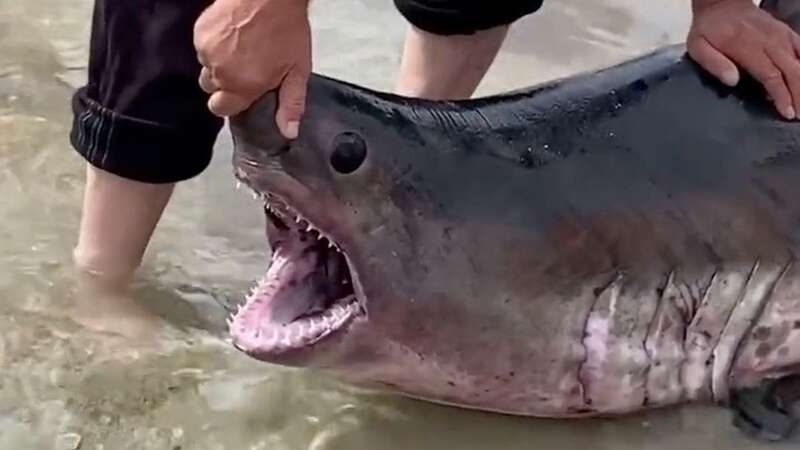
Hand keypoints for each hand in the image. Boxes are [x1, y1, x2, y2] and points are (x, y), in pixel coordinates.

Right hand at [194, 0, 311, 137]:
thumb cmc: (287, 30)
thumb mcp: (298, 71)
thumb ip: (291, 104)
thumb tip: (288, 132)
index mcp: (241, 86)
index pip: (219, 109)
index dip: (231, 103)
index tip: (242, 93)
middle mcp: (220, 72)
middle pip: (211, 89)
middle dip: (224, 83)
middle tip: (245, 69)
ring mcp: (207, 50)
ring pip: (206, 67)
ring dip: (219, 63)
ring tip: (241, 49)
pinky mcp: (200, 32)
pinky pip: (202, 47)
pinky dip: (214, 45)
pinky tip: (233, 36)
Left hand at [688, 0, 799, 119]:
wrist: (721, 2)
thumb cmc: (709, 28)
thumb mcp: (699, 46)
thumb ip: (714, 63)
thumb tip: (732, 81)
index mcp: (748, 47)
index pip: (772, 75)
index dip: (782, 95)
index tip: (787, 112)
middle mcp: (769, 41)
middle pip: (792, 71)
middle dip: (798, 94)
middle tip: (799, 115)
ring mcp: (780, 35)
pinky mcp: (785, 32)